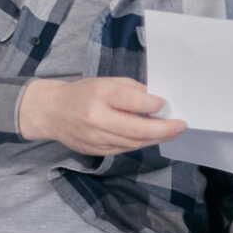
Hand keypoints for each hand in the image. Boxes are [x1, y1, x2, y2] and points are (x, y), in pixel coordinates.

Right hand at [18, 77, 185, 154]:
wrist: (51, 112)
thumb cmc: (83, 92)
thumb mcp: (106, 82)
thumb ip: (131, 90)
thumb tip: (157, 101)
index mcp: (99, 96)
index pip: (131, 101)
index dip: (151, 103)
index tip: (165, 103)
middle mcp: (97, 119)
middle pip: (136, 129)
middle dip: (163, 129)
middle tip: (181, 126)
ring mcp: (95, 139)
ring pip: (133, 143)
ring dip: (155, 138)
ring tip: (171, 131)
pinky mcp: (95, 151)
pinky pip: (124, 149)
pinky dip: (141, 143)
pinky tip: (152, 137)